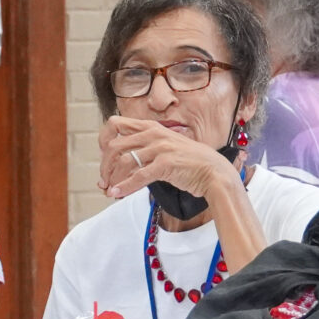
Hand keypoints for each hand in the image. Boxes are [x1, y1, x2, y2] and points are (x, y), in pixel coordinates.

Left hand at [98, 117, 242, 205]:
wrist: (214, 172)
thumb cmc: (189, 163)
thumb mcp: (165, 148)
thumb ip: (145, 151)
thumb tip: (119, 167)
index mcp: (151, 127)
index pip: (115, 124)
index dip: (104, 141)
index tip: (104, 158)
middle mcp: (153, 134)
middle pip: (114, 145)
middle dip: (105, 165)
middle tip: (104, 180)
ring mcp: (160, 148)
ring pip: (124, 161)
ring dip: (113, 179)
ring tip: (110, 191)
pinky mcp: (165, 164)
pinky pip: (138, 176)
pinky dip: (124, 187)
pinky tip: (117, 194)